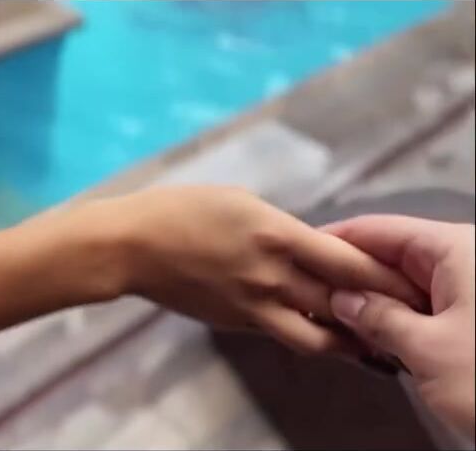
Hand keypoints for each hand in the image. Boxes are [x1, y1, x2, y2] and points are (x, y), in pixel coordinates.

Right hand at [67, 186, 421, 355]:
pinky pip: (285, 335)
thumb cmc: (182, 210)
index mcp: (277, 235)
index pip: (349, 262)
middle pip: (343, 303)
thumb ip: (282, 229)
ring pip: (319, 337)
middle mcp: (272, 276)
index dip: (385, 275)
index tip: (408, 278)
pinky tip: (320, 329)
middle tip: (404, 312)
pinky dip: (308, 334)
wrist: (132, 247)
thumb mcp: (242, 203)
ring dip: (349, 339)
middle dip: (380, 310)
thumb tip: (310, 247)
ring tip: (370, 336)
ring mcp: (253, 306)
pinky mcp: (237, 324)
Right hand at [324, 215, 474, 439]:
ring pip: (405, 284)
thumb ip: (376, 317)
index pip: (379, 229)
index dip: (334, 240)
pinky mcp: (474, 318)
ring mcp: (470, 289)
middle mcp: (463, 260)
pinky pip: (424, 306)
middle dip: (349, 277)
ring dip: (371, 303)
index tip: (297, 254)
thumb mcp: (426, 349)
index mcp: (455, 249)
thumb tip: (342, 299)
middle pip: (390, 255)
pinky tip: (368, 337)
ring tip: (329, 319)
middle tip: (307, 296)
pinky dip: (396, 320)